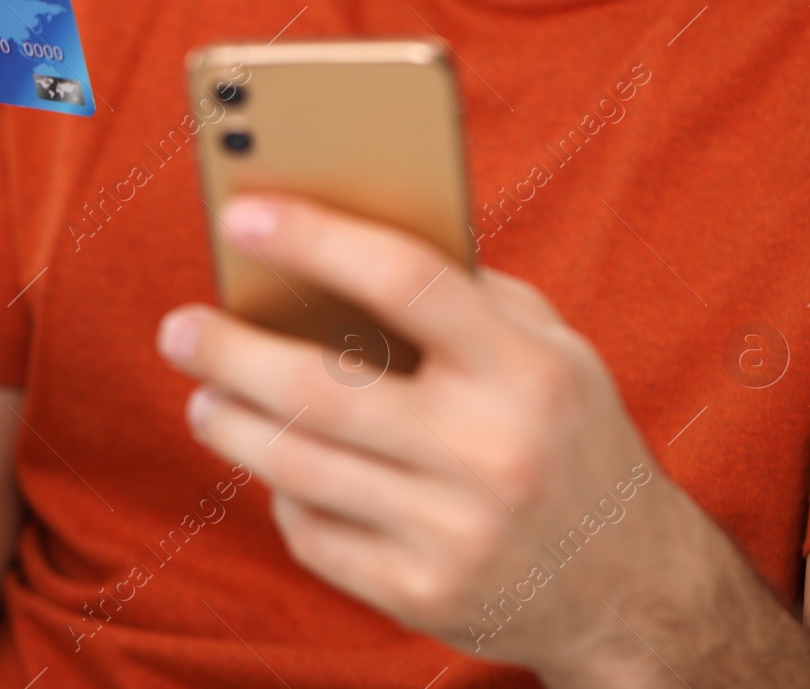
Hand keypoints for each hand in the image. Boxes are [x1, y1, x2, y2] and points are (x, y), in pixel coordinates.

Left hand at [157, 193, 707, 679]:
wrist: (632, 587)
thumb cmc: (567, 435)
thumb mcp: (552, 350)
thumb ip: (466, 295)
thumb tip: (335, 243)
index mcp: (527, 369)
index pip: (407, 281)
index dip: (316, 239)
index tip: (239, 214)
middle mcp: (493, 451)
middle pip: (323, 390)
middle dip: (231, 352)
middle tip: (177, 327)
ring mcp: (455, 532)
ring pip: (299, 467)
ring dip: (231, 425)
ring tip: (204, 396)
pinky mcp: (421, 596)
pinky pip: (313, 534)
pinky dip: (284, 495)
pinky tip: (277, 469)